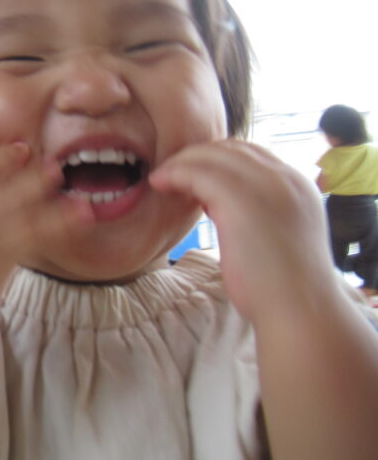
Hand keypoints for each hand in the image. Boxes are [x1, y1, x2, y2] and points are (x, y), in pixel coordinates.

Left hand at [150, 140, 336, 322]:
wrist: (300, 312)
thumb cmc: (280, 286)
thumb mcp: (272, 234)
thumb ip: (251, 211)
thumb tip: (210, 199)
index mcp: (298, 185)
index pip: (251, 153)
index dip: (217, 159)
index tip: (192, 175)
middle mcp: (286, 178)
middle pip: (230, 148)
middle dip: (197, 156)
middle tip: (170, 173)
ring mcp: (266, 186)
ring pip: (211, 155)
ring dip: (181, 163)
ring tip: (161, 179)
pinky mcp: (240, 200)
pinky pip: (198, 172)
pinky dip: (175, 173)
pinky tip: (160, 184)